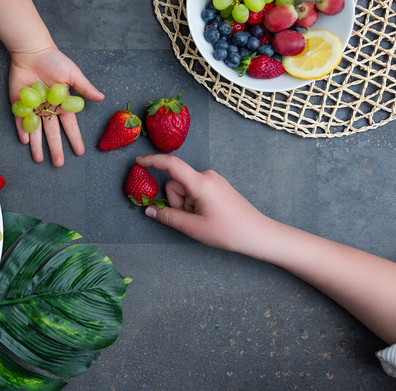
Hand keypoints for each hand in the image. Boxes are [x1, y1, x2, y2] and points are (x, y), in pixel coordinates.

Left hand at [9, 46, 103, 166]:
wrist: (32, 51)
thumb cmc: (54, 60)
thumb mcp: (73, 74)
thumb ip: (85, 88)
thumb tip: (102, 98)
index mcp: (62, 104)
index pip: (70, 126)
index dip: (74, 139)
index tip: (80, 152)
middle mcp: (48, 108)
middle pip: (52, 132)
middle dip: (56, 148)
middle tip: (58, 164)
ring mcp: (33, 107)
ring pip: (36, 131)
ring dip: (37, 145)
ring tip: (39, 159)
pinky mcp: (20, 103)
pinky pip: (20, 120)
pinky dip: (22, 130)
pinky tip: (25, 141)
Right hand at [136, 154, 268, 251]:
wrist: (257, 233)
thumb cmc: (228, 231)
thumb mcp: (193, 228)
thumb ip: (168, 217)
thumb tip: (149, 210)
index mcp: (200, 182)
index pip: (171, 164)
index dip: (152, 161)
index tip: (138, 162)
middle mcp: (207, 175)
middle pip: (176, 184)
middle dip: (176, 202)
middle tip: (191, 220)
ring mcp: (213, 180)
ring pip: (184, 189)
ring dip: (185, 205)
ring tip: (201, 219)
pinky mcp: (216, 186)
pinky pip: (195, 191)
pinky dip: (193, 203)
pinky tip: (206, 216)